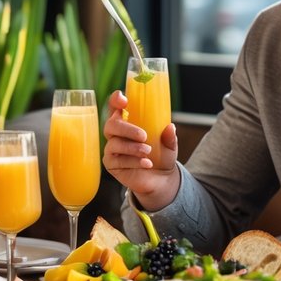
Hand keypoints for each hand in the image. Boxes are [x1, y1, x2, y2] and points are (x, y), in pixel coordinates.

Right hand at [102, 90, 179, 209]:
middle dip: (127, 129)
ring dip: (132, 148)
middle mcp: (116, 133)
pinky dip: (134, 161)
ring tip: (148, 151)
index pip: (115, 106)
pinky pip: (117, 161)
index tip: (124, 100)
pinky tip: (147, 164)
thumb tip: (170, 127)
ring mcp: (112, 149)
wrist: (160, 179)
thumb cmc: (161, 155)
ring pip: (114, 144)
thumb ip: (169, 137)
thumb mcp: (169, 145)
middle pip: (111, 124)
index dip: (116, 100)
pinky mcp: (111, 164)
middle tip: (143, 135)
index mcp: (127, 121)